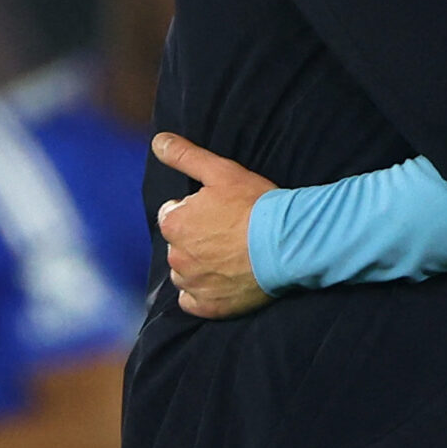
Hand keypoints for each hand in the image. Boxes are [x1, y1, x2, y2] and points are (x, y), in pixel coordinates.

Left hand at [153, 133, 277, 319]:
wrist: (288, 243)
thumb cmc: (256, 205)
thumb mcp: (221, 171)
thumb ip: (185, 155)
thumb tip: (158, 141)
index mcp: (174, 223)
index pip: (173, 214)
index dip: (197, 210)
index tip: (221, 210)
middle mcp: (175, 256)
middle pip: (180, 244)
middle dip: (197, 238)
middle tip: (231, 232)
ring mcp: (192, 284)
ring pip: (186, 272)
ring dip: (201, 265)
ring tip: (232, 255)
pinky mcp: (208, 306)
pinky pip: (194, 300)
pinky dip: (204, 292)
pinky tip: (226, 280)